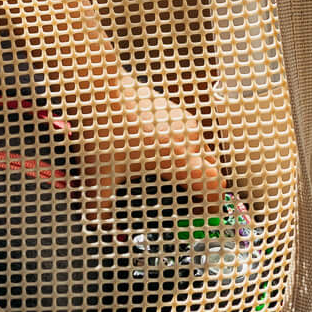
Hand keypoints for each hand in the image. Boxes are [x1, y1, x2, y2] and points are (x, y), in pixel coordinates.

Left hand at [70, 69, 229, 222]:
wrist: (97, 88)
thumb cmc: (103, 128)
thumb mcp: (100, 175)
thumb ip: (99, 205)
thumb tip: (97, 222)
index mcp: (179, 157)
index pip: (214, 186)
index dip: (212, 204)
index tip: (203, 215)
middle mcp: (187, 137)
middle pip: (212, 169)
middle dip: (202, 187)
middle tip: (185, 200)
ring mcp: (183, 120)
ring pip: (201, 150)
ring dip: (192, 165)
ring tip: (169, 175)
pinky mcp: (174, 108)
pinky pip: (189, 135)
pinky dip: (182, 148)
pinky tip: (157, 152)